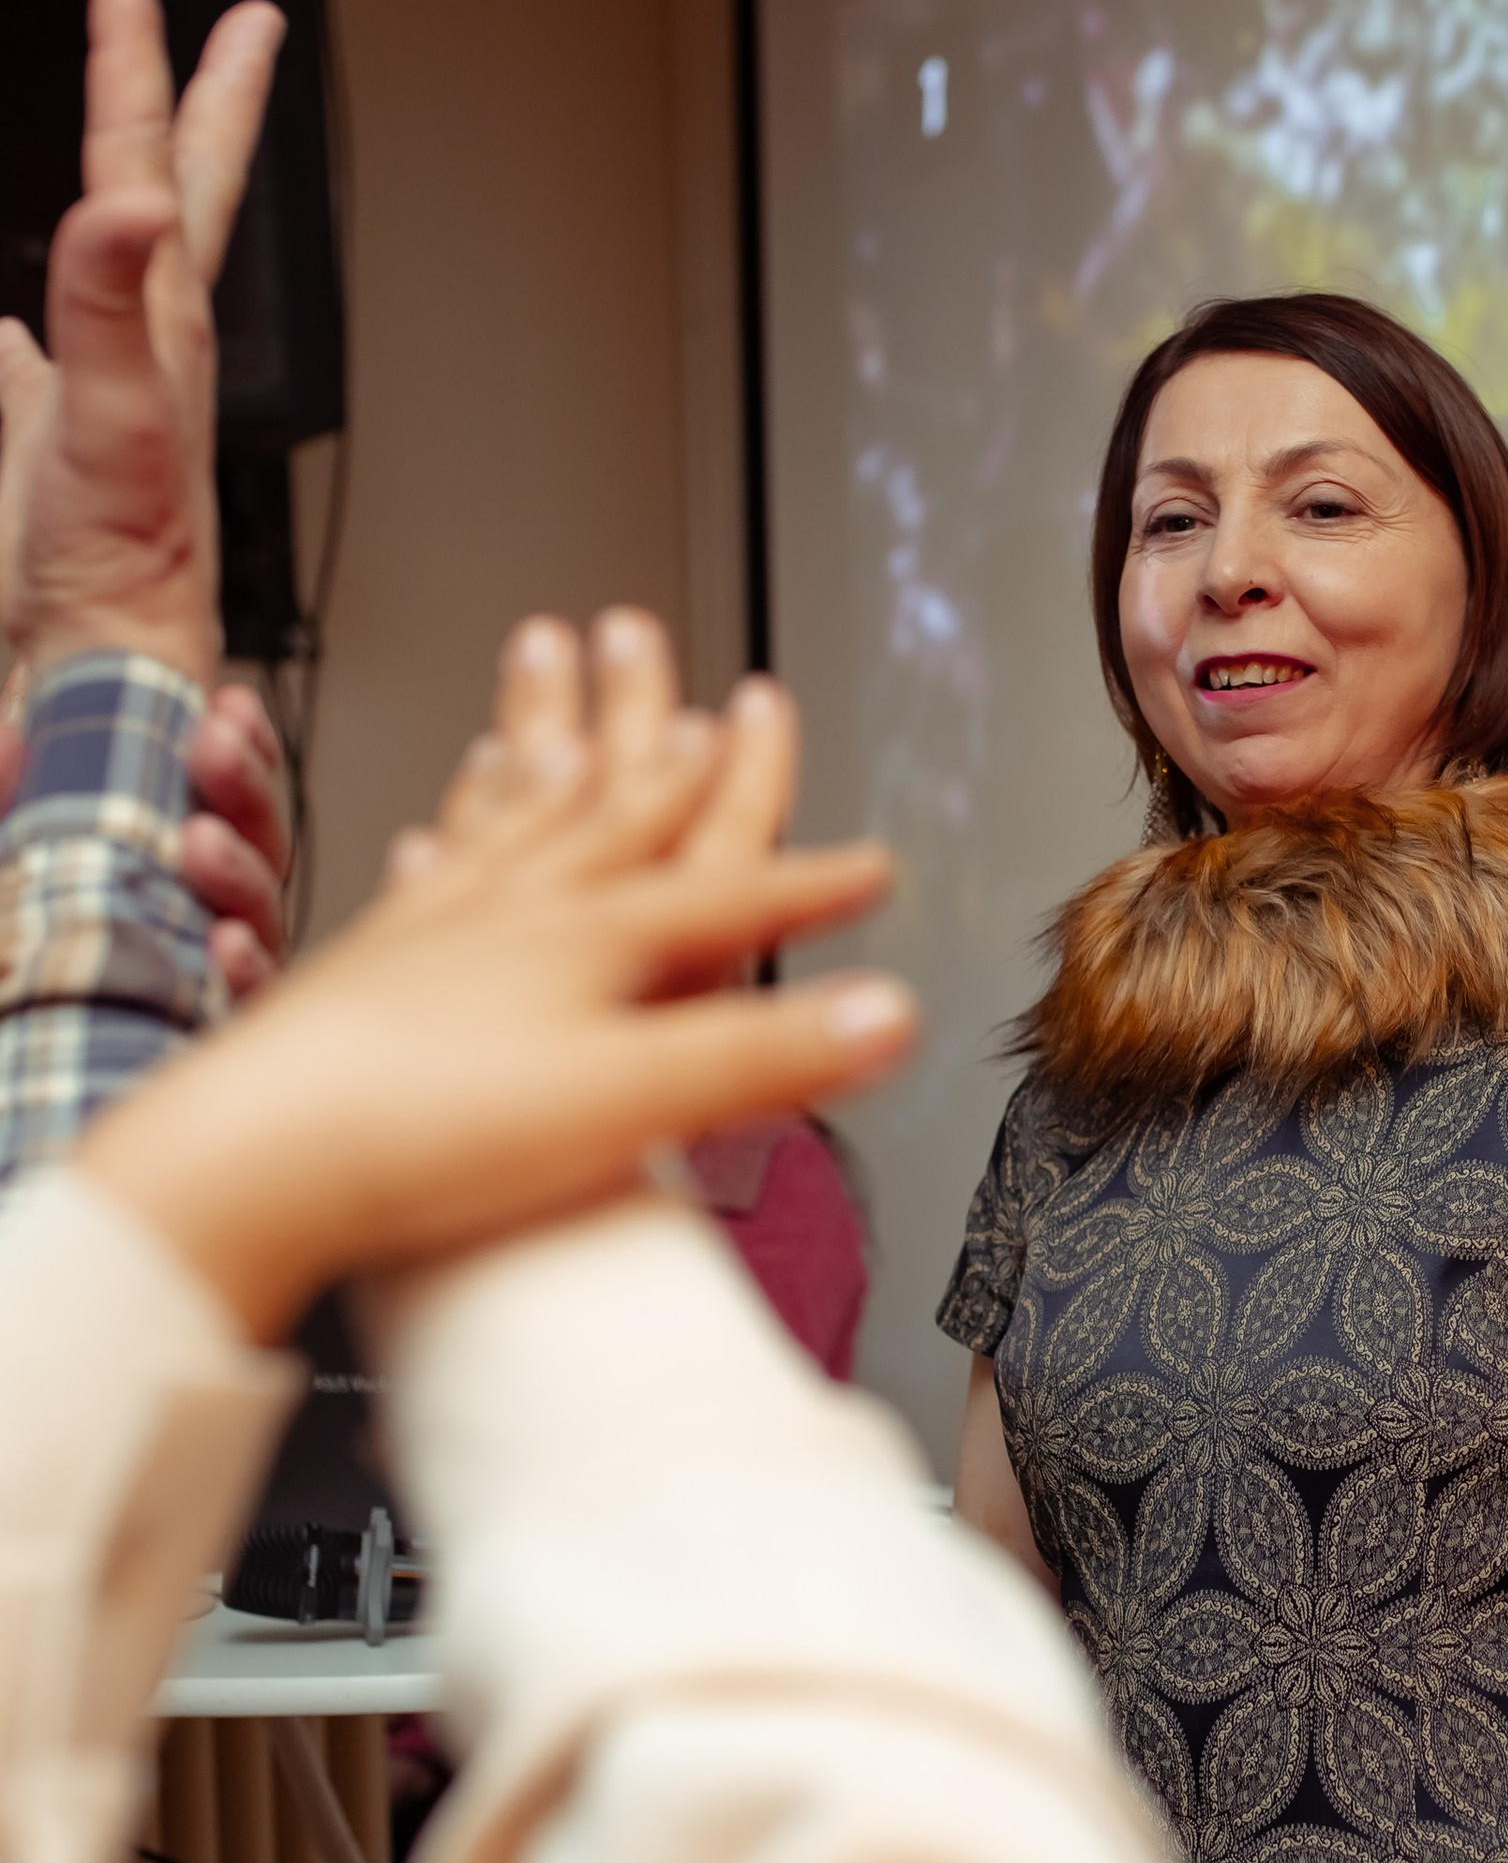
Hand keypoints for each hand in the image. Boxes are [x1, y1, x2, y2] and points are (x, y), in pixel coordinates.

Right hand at [0, 0, 281, 684]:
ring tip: (131, 138)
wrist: (103, 676)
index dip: (139, 65)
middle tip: (226, 17)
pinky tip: (4, 330)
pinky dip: (23, 324)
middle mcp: (147, 347)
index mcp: (161, 330)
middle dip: (187, 97)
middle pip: (173, 193)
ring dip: (122, 189)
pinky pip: (35, 359)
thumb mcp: (114, 424)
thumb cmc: (123, 574)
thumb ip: (115, 308)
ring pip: (114, 262)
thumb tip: (138, 200)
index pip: (153, 165)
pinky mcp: (56, 447)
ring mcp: (104, 392)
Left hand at [0, 674, 291, 989]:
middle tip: (213, 744)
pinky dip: (243, 976)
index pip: (215, 805)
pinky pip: (241, 1010)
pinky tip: (226, 946)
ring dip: (241, 871)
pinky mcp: (193, 1040)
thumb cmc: (7, 946)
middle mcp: (187, 921)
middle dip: (243, 788)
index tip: (225, 708)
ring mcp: (197, 983)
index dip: (234, 755)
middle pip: (252, 848)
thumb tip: (12, 739)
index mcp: (149, 866)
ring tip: (202, 841)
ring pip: (256, 920)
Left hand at [80, 609, 916, 1339]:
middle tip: (716, 707)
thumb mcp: (637, 1100)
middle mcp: (521, 918)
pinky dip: (452, 839)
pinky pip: (426, 881)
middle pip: (619, 819)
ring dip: (563, 772)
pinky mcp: (365, 977)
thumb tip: (894, 1015)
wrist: (258, 1155)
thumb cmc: (435, 1126)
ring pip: (519, 831)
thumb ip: (767, 1055)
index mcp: (599, 941)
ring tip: (579, 726)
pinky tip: (436, 831)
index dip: (809, 882)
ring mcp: (438, 937)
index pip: (731, 895)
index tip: (867, 864)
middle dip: (678, 763)